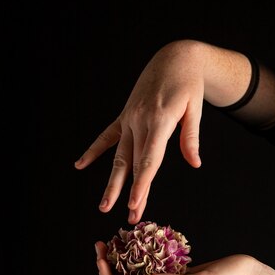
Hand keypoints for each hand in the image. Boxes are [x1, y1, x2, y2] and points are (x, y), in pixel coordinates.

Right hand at [74, 40, 204, 223]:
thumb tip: (194, 163)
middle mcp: (139, 121)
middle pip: (133, 164)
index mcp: (159, 121)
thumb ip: (191, 137)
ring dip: (112, 182)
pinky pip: (107, 136)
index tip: (134, 204)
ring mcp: (129, 119)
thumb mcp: (195, 108)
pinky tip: (80, 165)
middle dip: (129, 193)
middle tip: (127, 218)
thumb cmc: (188, 83)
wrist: (174, 57)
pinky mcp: (125, 115)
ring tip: (104, 205)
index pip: (149, 160)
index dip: (141, 185)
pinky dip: (94, 150)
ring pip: (118, 156)